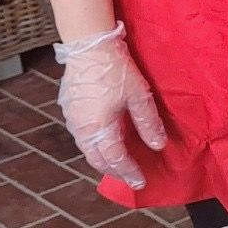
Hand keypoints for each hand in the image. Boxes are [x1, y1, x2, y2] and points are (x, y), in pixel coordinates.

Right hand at [55, 22, 166, 190]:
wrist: (89, 46)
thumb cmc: (115, 69)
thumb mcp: (139, 96)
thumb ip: (148, 123)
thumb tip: (157, 145)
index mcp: (99, 128)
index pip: (115, 159)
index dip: (129, 172)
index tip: (140, 182)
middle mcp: (82, 129)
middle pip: (97, 159)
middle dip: (114, 171)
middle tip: (129, 177)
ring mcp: (72, 119)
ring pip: (87, 149)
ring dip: (103, 159)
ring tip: (118, 163)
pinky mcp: (69, 109)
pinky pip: (81, 136)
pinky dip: (94, 145)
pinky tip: (105, 141)